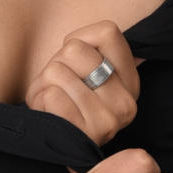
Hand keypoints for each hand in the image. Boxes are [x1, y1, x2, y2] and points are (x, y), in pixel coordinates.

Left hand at [22, 20, 143, 147]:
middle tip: (62, 84)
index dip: (81, 38)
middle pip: (74, 50)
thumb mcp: (84, 68)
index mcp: (131, 81)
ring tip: (55, 98)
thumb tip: (85, 40)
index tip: (78, 61)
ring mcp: (108, 121)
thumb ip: (93, 49)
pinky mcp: (84, 134)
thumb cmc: (64, 95)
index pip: (107, 31)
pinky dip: (41, 99)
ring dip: (46, 83)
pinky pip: (51, 95)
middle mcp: (126, 103)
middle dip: (58, 62)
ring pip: (57, 71)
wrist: (52, 140)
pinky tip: (50, 112)